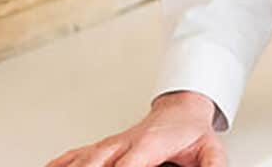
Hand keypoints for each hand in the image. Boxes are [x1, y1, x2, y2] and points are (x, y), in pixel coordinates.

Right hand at [42, 91, 226, 166]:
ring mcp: (110, 145)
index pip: (129, 164)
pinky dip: (58, 164)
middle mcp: (125, 143)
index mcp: (150, 143)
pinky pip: (74, 156)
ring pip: (83, 159)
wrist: (181, 109)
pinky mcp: (101, 148)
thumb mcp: (210, 148)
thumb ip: (213, 165)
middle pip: (97, 162)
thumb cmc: (190, 132)